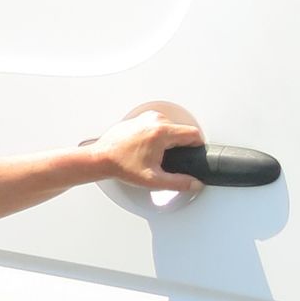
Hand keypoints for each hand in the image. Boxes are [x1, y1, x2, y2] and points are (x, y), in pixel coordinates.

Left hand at [89, 99, 205, 194]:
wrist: (101, 158)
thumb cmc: (121, 165)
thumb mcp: (153, 179)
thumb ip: (178, 183)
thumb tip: (194, 183)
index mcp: (161, 132)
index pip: (193, 133)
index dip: (197, 146)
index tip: (193, 155)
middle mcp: (155, 120)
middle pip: (182, 131)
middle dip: (180, 146)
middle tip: (168, 160)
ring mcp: (147, 117)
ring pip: (171, 127)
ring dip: (169, 140)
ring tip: (156, 155)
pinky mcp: (141, 118)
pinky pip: (159, 124)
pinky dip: (158, 135)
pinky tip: (148, 148)